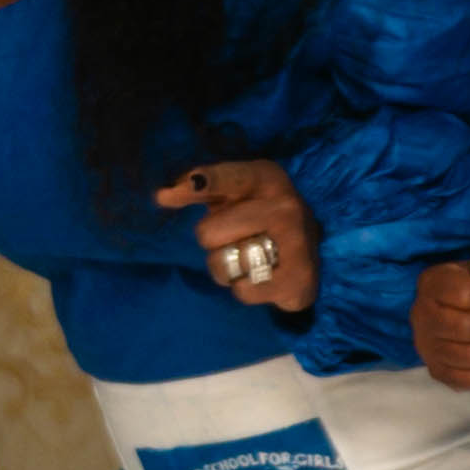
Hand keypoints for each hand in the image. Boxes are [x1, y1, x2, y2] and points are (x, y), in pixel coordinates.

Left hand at [161, 156, 319, 316]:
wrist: (308, 250)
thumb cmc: (257, 214)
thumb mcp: (231, 194)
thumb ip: (197, 190)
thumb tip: (162, 196)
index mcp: (266, 177)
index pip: (231, 178)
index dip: (209, 181)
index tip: (194, 183)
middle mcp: (285, 206)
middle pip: (208, 233)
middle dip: (213, 241)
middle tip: (236, 238)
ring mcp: (297, 244)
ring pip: (223, 265)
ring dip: (226, 269)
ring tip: (247, 259)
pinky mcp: (299, 281)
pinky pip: (242, 291)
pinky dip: (244, 289)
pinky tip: (262, 277)